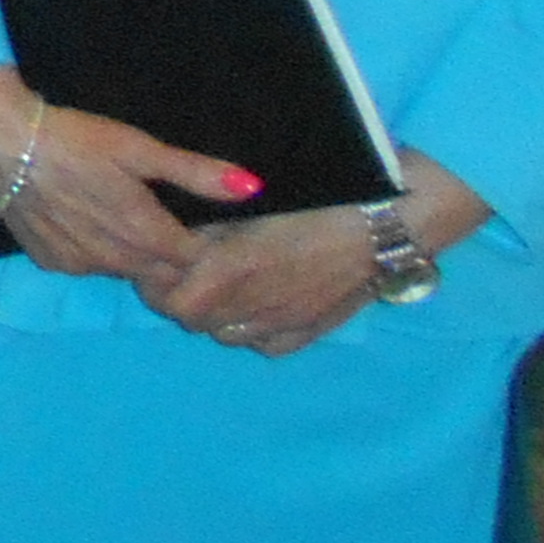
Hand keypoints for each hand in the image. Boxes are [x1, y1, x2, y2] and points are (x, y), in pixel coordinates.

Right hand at [0, 65, 256, 287]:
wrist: (1, 140)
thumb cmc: (76, 139)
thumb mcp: (140, 148)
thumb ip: (196, 172)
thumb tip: (253, 187)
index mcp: (144, 235)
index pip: (193, 262)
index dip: (200, 244)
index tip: (198, 223)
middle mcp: (115, 261)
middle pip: (160, 272)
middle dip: (168, 254)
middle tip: (161, 217)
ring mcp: (79, 266)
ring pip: (123, 270)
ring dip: (130, 253)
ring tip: (121, 216)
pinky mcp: (50, 263)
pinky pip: (87, 266)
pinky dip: (94, 251)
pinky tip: (84, 220)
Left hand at [150, 155, 488, 358]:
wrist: (386, 221)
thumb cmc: (318, 197)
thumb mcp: (254, 202)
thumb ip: (212, 223)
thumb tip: (178, 232)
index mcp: (234, 269)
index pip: (172, 301)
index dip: (157, 283)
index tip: (156, 262)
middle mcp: (255, 303)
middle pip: (193, 321)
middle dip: (180, 298)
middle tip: (183, 272)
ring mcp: (285, 321)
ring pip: (227, 336)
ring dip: (215, 314)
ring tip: (220, 285)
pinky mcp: (312, 329)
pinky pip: (267, 345)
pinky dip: (254, 330)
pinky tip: (257, 305)